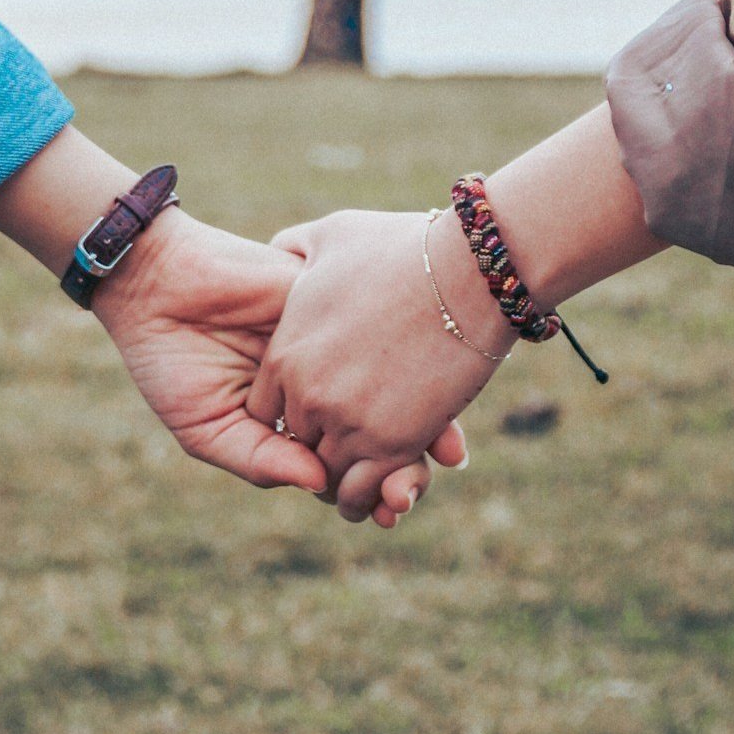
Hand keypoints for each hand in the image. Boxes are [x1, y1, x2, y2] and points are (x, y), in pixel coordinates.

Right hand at [94, 207, 448, 514]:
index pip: (344, 460)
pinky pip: (383, 333)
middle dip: (405, 463)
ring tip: (441, 455)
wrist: (158, 282)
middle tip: (413, 491)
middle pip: (380, 427)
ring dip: (423, 420)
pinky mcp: (336, 301)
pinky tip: (427, 392)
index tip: (391, 512)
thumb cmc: (171, 360)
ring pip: (394, 383)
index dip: (371, 489)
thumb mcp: (207, 426)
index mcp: (293, 417)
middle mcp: (323, 380)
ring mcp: (334, 341)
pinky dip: (411, 361)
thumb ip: (259, 458)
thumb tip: (320, 486)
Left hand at [249, 207, 513, 522]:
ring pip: (327, 477)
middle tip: (345, 442)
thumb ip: (295, 248)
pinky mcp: (392, 444)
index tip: (318, 407)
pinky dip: (371, 497)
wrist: (468, 270)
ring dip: (344, 478)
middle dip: (317, 445)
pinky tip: (387, 487)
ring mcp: (348, 422)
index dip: (290, 412)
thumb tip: (281, 252)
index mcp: (286, 353)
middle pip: (295, 445)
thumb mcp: (332, 236)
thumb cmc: (403, 247)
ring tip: (366, 470)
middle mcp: (308, 395)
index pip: (265, 411)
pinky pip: (363, 492)